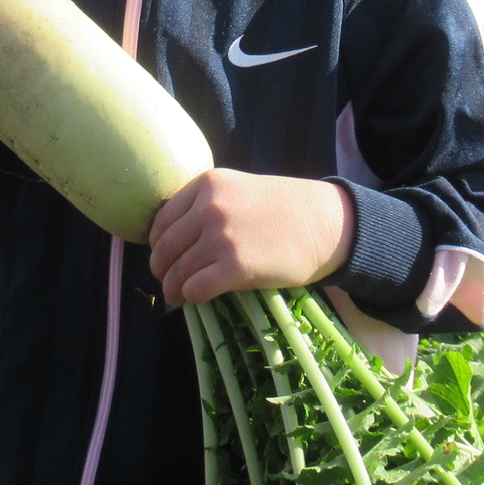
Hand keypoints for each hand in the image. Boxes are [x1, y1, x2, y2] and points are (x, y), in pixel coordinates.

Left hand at [147, 169, 355, 306]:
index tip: (165, 256)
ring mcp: (221, 237)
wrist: (324, 223)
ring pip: (176, 271)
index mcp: (207, 185)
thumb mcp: (240, 189)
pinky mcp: (236, 266)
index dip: (158, 244)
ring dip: (172, 288)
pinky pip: (195, 288)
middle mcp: (209, 208)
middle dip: (161, 269)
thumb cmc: (285, 208)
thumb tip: (175, 236)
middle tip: (168, 280)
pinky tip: (195, 299)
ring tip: (177, 296)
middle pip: (165, 248)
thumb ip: (208, 204)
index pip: (162, 220)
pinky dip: (190, 297)